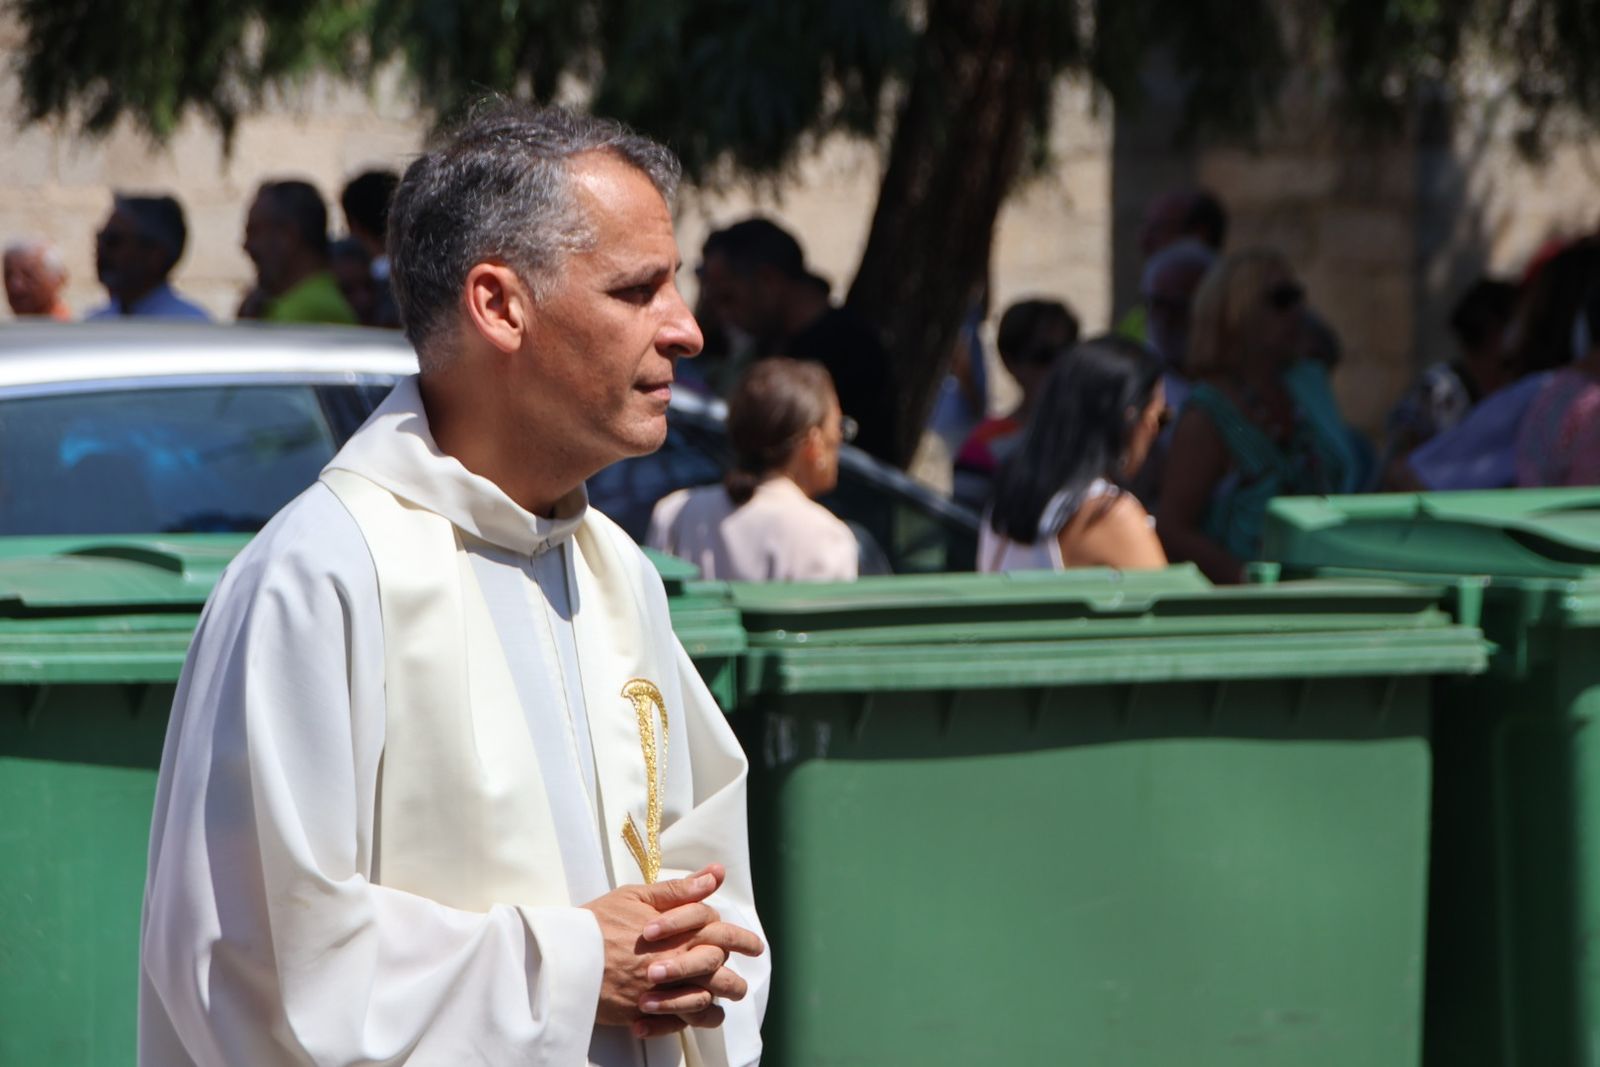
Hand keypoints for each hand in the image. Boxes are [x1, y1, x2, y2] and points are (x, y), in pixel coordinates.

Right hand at [581, 864, 761, 1033]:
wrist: (563, 955)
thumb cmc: (598, 922)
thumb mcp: (637, 896)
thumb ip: (679, 890)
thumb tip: (715, 874)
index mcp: (678, 934)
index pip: (722, 936)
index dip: (742, 940)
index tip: (754, 946)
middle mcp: (676, 965)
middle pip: (721, 975)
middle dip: (735, 979)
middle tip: (739, 983)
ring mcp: (662, 992)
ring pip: (705, 1004)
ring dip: (717, 1002)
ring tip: (721, 1000)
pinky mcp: (645, 1014)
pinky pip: (680, 1024)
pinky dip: (689, 1021)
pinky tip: (692, 1014)